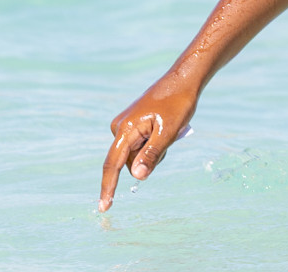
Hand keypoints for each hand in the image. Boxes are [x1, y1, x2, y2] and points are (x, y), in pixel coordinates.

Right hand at [99, 76, 198, 210]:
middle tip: (168, 139)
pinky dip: (153, 144)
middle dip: (149, 160)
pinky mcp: (133, 124)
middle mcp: (120, 127)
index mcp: (125, 129)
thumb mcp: (168, 132)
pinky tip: (165, 128)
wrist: (183, 80)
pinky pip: (140, 145)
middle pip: (129, 162)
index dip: (108, 188)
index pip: (112, 165)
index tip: (104, 208)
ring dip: (153, 152)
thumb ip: (151, 155)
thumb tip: (136, 177)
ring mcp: (126, 125)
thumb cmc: (177, 104)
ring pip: (136, 155)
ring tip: (168, 131)